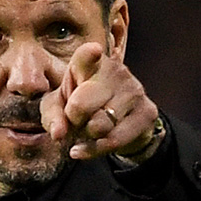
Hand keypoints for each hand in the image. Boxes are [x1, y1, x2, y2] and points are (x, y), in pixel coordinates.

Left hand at [42, 42, 161, 160]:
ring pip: (100, 125)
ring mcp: (134, 90)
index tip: (94, 51)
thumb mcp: (59, 106)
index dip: (90, 54)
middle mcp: (115, 71)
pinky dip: (96, 149)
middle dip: (73, 119)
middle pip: (81, 106)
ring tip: (90, 127)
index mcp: (90, 62)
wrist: (118, 121)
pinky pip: (115, 140)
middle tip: (77, 118)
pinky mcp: (147, 111)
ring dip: (88, 134)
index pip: (88, 55)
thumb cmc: (82, 105)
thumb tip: (58, 134)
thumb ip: (52, 116)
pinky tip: (89, 146)